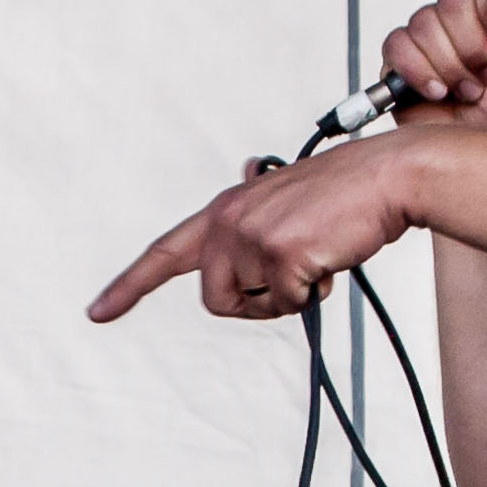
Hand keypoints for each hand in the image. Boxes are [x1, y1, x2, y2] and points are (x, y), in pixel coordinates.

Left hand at [86, 140, 417, 323]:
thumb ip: (249, 237)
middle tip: (294, 276)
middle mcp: (229, 220)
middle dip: (256, 302)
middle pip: (216, 299)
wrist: (388, 176)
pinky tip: (331, 256)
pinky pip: (289, 302)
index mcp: (225, 210)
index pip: (165, 253)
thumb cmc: (345, 197)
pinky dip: (314, 292)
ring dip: (286, 298)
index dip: (130, 285)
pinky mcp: (280, 252)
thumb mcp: (281, 210)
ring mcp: (251, 236)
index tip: (98, 311)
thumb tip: (237, 282)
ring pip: (252, 305)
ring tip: (315, 258)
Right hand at [383, 0, 486, 130]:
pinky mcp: (400, 58)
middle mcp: (463, 18)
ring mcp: (429, 36)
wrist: (479, 156)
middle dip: (473, 47)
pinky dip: (419, 72)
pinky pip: (397, 46)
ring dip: (450, 66)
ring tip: (467, 90)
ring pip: (425, 23)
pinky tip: (437, 91)